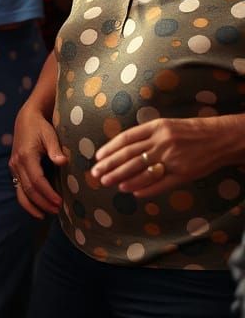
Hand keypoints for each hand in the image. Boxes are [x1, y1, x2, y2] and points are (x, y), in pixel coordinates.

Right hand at [9, 99, 66, 218]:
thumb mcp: (50, 134)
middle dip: (42, 202)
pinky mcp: (14, 169)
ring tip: (46, 215)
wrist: (26, 119)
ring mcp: (14, 167)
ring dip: (33, 205)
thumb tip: (63, 162)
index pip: (36, 181)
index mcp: (26, 155)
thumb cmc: (41, 127)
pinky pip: (19, 188)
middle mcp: (17, 163)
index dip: (48, 193)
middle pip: (28, 189)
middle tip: (58, 211)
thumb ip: (55, 149)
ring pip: (20, 192)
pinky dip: (27, 201)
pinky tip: (37, 209)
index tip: (60, 202)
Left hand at [92, 117, 227, 196]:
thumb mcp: (165, 125)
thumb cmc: (189, 131)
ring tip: (110, 183)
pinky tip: (132, 192)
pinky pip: (160, 183)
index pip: (126, 139)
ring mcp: (172, 158)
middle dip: (111, 166)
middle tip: (97, 174)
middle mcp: (162, 142)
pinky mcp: (183, 174)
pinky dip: (145, 188)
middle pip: (129, 156)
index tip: (97, 158)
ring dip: (123, 178)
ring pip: (141, 170)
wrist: (219, 138)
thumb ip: (145, 135)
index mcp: (156, 127)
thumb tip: (121, 147)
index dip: (109, 149)